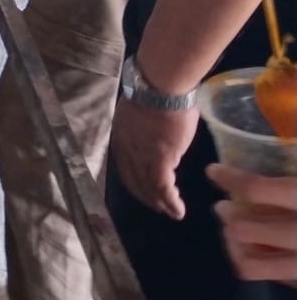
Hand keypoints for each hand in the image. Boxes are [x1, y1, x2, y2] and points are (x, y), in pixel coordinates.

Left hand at [111, 96, 199, 219]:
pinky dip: (170, 201)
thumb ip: (143, 124)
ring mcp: (142, 155)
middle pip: (133, 178)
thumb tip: (153, 129)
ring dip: (160, 202)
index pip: (124, 164)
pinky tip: (178, 210)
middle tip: (157, 206)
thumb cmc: (156, 91)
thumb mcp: (140, 109)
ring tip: (170, 212)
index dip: (134, 179)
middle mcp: (127, 148)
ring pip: (148, 185)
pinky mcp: (160, 159)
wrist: (160, 86)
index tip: (142, 188)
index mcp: (121, 135)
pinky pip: (163, 186)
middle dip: (145, 194)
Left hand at [209, 164, 296, 284]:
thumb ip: (288, 169)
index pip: (256, 189)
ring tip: (234, 229)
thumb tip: (273, 135)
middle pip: (244, 229)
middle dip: (228, 215)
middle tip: (223, 206)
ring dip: (234, 244)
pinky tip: (257, 247)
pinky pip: (268, 277)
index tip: (213, 171)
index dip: (230, 178)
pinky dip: (255, 260)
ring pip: (249, 262)